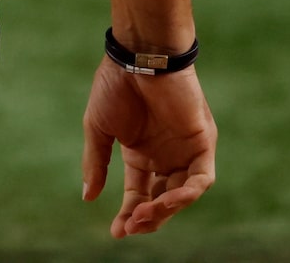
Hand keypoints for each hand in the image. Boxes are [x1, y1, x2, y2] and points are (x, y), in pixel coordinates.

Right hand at [81, 59, 214, 238]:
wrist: (138, 56)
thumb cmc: (115, 85)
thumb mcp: (98, 129)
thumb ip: (96, 163)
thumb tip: (87, 197)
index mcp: (140, 155)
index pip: (137, 196)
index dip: (128, 216)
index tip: (116, 232)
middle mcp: (164, 157)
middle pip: (160, 201)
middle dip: (147, 218)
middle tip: (130, 225)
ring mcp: (185, 150)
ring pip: (182, 194)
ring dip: (165, 210)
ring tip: (145, 214)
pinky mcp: (202, 142)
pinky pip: (202, 178)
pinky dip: (188, 193)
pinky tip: (168, 199)